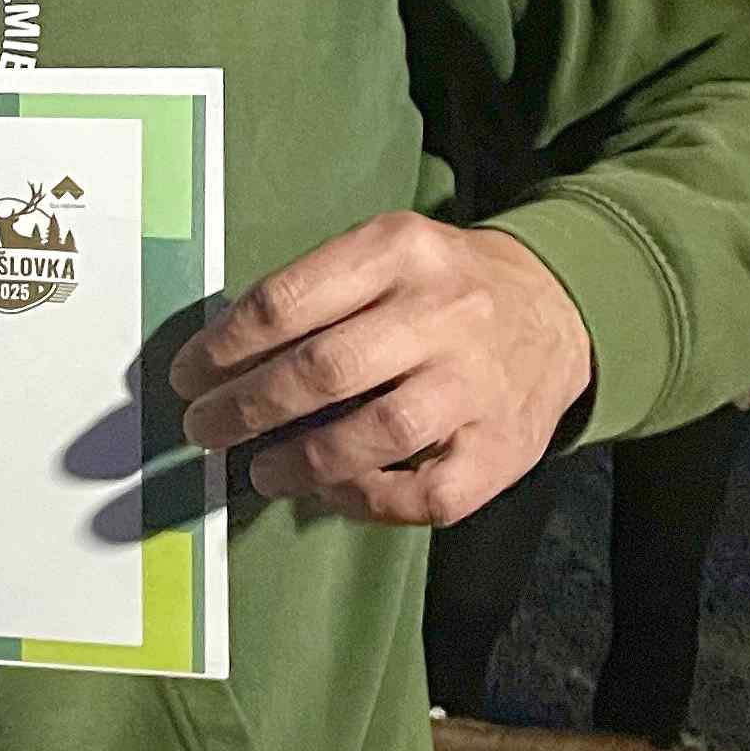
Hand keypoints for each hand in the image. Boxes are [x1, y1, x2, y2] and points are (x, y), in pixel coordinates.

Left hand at [168, 214, 590, 524]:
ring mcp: (477, 382)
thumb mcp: (385, 254)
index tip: (188, 376)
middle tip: (203, 429)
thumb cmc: (443, 286)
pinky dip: (369, 500)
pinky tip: (332, 492)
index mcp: (399, 250)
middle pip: (325, 368)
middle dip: (246, 407)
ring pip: (377, 432)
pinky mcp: (504, 447)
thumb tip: (223, 362)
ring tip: (260, 470)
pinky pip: (428, 492)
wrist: (561, 308)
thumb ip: (316, 295)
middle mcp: (443, 311)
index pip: (288, 301)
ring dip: (301, 461)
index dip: (223, 347)